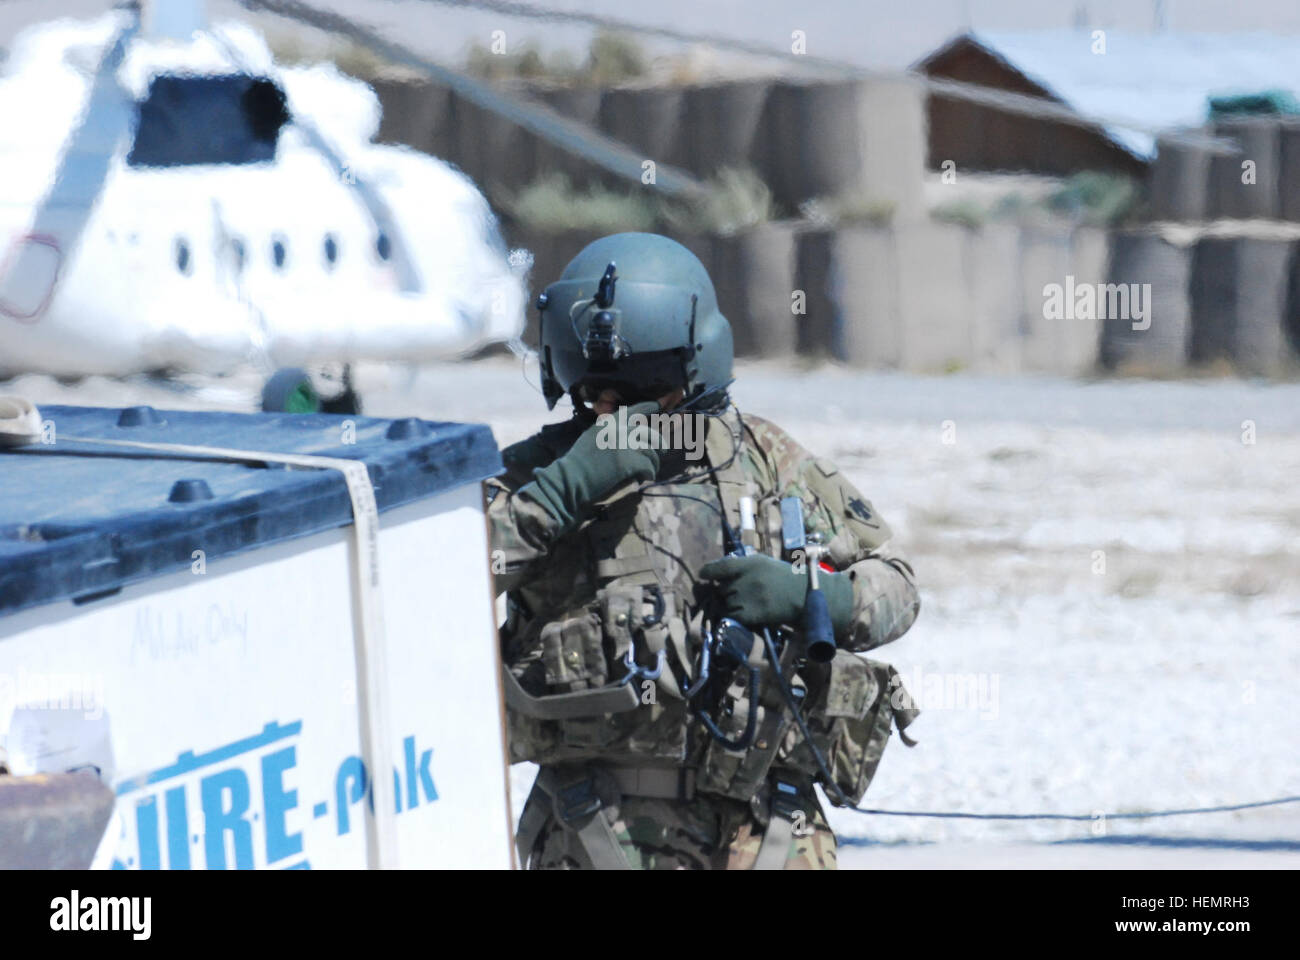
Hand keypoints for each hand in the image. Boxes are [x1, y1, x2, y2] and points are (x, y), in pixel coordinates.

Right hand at [519, 400, 661, 529]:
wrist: (570, 480)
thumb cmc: (577, 464)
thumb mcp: (591, 438)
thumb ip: (609, 433)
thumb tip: (630, 436)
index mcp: (608, 423)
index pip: (633, 410)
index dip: (648, 406)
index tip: (659, 405)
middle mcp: (619, 429)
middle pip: (650, 433)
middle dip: (659, 443)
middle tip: (662, 450)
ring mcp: (625, 445)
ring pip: (652, 452)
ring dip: (653, 463)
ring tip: (649, 471)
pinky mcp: (629, 462)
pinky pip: (649, 466)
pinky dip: (649, 474)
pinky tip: (645, 478)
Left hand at [699, 553, 853, 635]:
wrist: (804, 597)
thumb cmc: (786, 579)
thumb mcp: (765, 564)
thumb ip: (743, 567)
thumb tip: (720, 573)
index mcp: (750, 564)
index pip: (720, 567)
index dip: (708, 571)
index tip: (704, 575)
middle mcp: (746, 579)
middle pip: (721, 588)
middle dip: (725, 592)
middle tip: (737, 594)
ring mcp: (748, 597)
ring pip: (725, 603)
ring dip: (730, 605)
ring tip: (745, 604)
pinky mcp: (751, 614)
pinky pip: (732, 616)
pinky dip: (734, 616)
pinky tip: (745, 614)